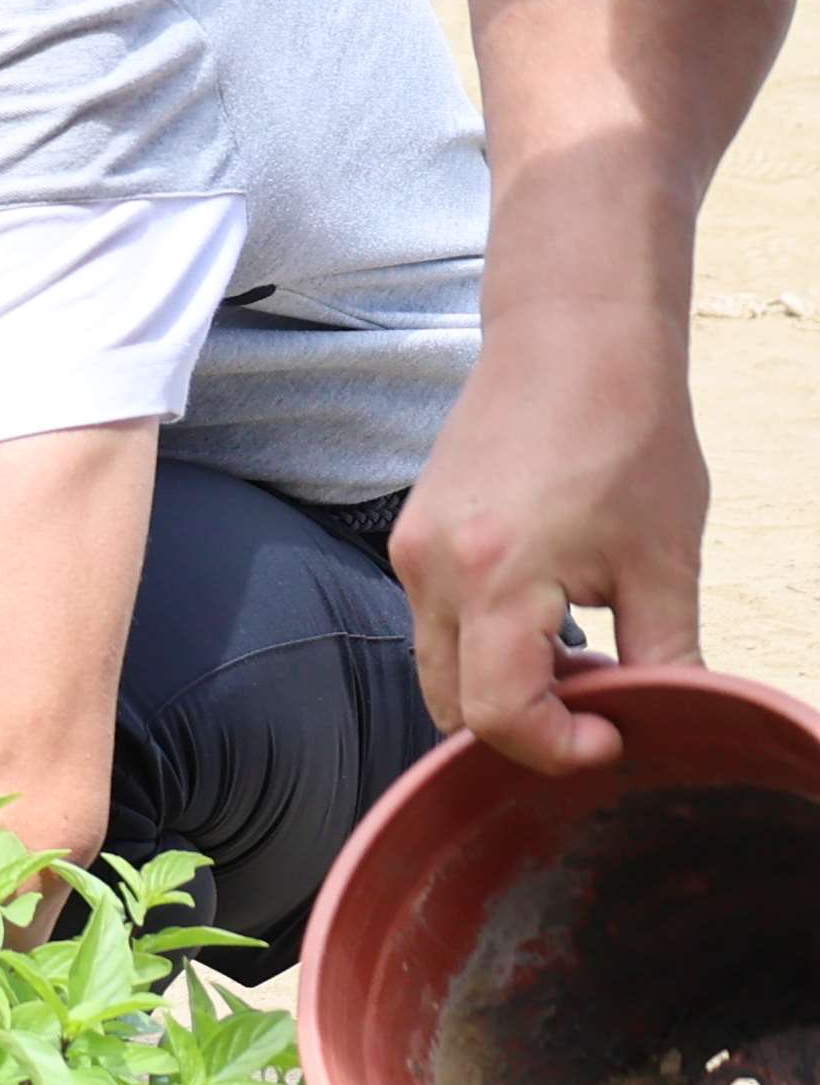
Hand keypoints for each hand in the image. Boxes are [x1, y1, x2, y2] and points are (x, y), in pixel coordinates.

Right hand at [394, 319, 704, 772]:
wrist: (572, 337)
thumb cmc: (626, 430)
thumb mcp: (666, 555)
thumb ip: (666, 649)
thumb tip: (673, 715)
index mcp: (498, 576)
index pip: (498, 713)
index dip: (556, 747)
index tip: (612, 737)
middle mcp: (435, 571)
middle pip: (450, 706)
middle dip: (524, 728)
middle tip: (597, 708)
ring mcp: (412, 555)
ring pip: (436, 670)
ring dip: (499, 689)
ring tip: (576, 661)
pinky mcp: (411, 540)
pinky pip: (433, 627)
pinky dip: (482, 648)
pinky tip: (542, 621)